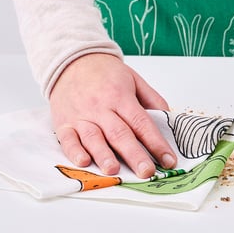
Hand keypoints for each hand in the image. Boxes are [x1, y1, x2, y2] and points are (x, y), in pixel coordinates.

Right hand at [50, 53, 176, 178]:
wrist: (73, 61)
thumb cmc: (105, 73)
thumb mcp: (133, 78)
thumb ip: (151, 99)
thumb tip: (168, 118)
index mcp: (120, 96)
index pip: (141, 122)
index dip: (156, 142)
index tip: (168, 160)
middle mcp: (101, 107)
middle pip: (119, 133)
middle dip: (134, 155)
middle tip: (146, 172)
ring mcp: (82, 116)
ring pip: (94, 138)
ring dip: (103, 155)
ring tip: (114, 171)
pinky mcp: (64, 123)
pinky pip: (68, 139)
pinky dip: (75, 152)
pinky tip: (83, 162)